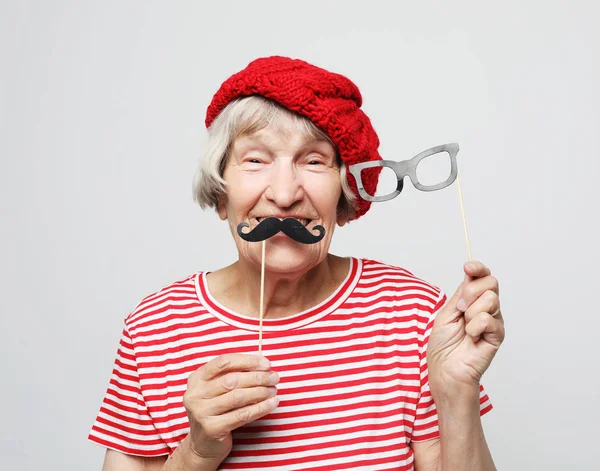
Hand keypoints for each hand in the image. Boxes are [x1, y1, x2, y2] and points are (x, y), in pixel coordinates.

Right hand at [182, 354, 279, 465]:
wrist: (203, 445)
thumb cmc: (216, 411)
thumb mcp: (216, 390)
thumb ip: (233, 375)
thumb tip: (262, 365)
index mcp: (196, 379)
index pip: (223, 362)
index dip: (246, 361)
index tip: (265, 363)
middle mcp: (195, 394)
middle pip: (231, 380)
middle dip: (257, 377)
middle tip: (274, 377)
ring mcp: (201, 412)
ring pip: (238, 397)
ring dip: (260, 392)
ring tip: (273, 389)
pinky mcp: (212, 429)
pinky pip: (242, 415)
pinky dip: (260, 408)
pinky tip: (272, 403)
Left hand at [427, 261, 504, 395]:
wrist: (445, 369)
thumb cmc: (443, 344)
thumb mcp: (446, 312)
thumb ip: (460, 294)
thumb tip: (469, 273)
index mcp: (472, 300)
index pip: (482, 277)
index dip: (478, 268)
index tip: (468, 267)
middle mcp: (486, 308)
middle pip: (491, 282)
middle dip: (471, 291)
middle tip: (460, 309)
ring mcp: (494, 321)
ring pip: (491, 299)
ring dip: (471, 312)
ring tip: (465, 327)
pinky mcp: (498, 335)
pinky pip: (489, 319)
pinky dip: (475, 327)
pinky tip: (472, 338)